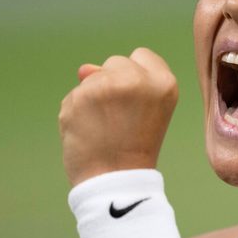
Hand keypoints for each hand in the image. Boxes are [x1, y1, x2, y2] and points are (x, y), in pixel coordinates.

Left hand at [59, 47, 178, 185]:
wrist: (116, 181)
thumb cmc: (133, 148)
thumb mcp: (145, 110)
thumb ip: (124, 82)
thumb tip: (83, 69)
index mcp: (164, 82)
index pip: (142, 56)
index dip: (135, 78)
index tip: (136, 104)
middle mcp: (138, 79)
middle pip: (115, 62)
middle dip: (112, 84)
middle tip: (121, 120)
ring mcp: (108, 85)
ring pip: (90, 78)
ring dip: (91, 100)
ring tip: (104, 128)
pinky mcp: (81, 96)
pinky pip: (73, 96)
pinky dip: (75, 112)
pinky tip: (87, 132)